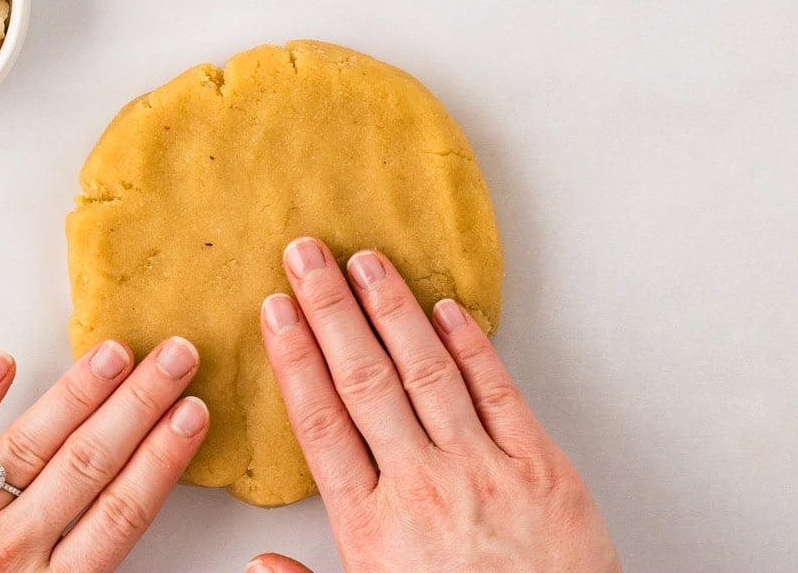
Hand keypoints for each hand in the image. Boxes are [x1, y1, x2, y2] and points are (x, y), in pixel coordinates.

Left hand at [0, 337, 207, 572]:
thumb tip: (125, 533)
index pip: (120, 512)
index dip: (161, 458)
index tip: (192, 414)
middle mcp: (4, 553)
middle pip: (86, 464)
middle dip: (139, 405)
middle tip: (175, 356)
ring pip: (26, 446)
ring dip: (76, 395)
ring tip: (114, 353)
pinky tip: (2, 363)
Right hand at [249, 238, 619, 572]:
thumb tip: (258, 563)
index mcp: (372, 528)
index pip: (321, 422)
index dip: (295, 357)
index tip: (276, 310)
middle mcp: (421, 488)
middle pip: (363, 380)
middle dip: (330, 309)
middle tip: (307, 256)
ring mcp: (482, 471)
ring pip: (426, 372)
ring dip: (391, 310)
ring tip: (366, 263)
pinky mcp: (539, 466)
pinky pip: (498, 392)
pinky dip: (471, 347)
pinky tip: (445, 310)